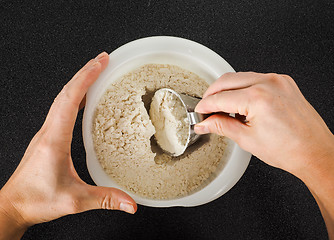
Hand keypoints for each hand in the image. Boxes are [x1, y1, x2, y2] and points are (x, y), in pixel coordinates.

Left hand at [0, 52, 136, 238]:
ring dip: (78, 82)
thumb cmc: (36, 200)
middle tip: (102, 60)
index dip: (86, 78)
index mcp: (54, 139)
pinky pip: (61, 108)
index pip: (70, 100)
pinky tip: (83, 98)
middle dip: (85, 73)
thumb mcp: (75, 200)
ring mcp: (47, 132)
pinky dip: (74, 96)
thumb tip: (130, 203)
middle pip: (66, 92)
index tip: (99, 63)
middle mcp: (48, 131)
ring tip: (94, 71)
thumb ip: (105, 199)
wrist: (14, 205)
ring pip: (61, 98)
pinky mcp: (48, 137)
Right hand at [194, 72, 333, 237]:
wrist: (314, 152)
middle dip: (212, 94)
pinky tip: (240, 102)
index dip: (205, 106)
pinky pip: (256, 78)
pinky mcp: (284, 82)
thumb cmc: (289, 150)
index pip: (220, 97)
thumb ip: (221, 126)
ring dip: (227, 89)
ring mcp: (278, 80)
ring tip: (222, 108)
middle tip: (206, 109)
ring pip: (241, 77)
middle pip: (227, 80)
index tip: (199, 112)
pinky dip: (243, 88)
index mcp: (258, 98)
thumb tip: (205, 123)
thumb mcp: (247, 139)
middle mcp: (269, 83)